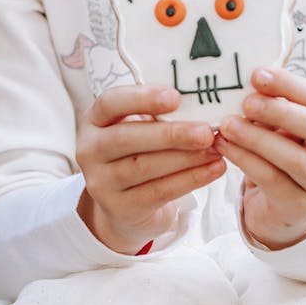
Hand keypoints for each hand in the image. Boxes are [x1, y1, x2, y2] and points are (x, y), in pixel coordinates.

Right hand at [76, 85, 225, 253]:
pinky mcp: (120, 208)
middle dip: (171, 134)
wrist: (125, 206)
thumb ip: (159, 114)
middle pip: (126, 138)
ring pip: (144, 167)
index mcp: (94, 120)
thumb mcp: (138, 128)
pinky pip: (159, 191)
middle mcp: (90, 150)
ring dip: (186, 157)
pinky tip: (213, 169)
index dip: (141, 98)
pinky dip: (190, 179)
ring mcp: (101, 182)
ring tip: (215, 149)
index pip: (109, 103)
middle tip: (206, 132)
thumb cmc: (139, 153)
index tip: (175, 97)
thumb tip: (202, 102)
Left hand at [213, 67, 305, 249]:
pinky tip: (225, 146)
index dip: (291, 85)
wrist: (285, 210)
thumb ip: (277, 107)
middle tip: (246, 102)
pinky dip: (245, 160)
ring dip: (258, 138)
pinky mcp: (303, 208)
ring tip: (227, 125)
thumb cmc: (286, 158)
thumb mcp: (288, 129)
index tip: (257, 74)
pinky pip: (272, 180)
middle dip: (282, 111)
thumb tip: (249, 82)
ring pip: (296, 159)